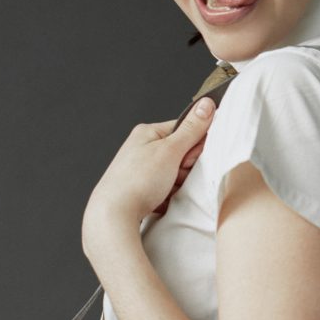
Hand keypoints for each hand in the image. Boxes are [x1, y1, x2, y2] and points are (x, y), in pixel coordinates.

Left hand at [82, 97, 215, 257]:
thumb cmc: (136, 181)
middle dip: (185, 167)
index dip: (194, 145)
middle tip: (176, 175)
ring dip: (178, 183)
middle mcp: (142, 148)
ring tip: (166, 190)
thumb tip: (206, 104)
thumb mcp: (170, 150)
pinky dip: (168, 195)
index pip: (184, 129)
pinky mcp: (141, 188)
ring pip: (175, 173)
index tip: (191, 157)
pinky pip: (166, 188)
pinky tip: (161, 200)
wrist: (113, 215)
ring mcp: (141, 169)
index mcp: (147, 132)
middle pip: (181, 153)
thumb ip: (191, 129)